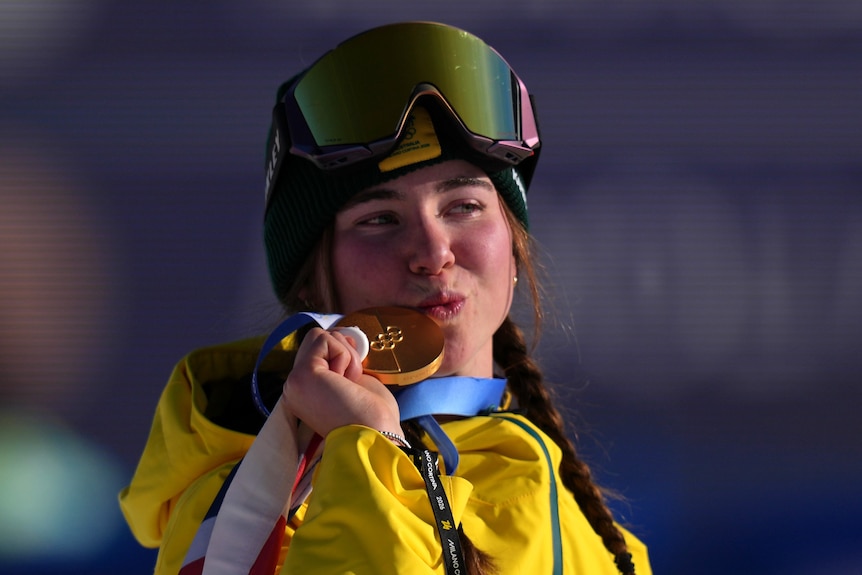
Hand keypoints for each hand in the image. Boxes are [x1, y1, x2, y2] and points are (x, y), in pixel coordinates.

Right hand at [282, 327, 402, 437]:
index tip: (354, 375)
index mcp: (306, 393)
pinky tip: (346, 380)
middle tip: (352, 381)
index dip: (340, 354)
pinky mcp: (302, 374)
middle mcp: (295, 387)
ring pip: (319, 336)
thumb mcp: (356, 383)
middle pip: (316, 341)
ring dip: (344, 353)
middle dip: (343, 351)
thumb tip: (343, 336)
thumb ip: (342, 364)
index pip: (316, 354)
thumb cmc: (373, 418)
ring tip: (349, 382)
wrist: (377, 438)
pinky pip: (324, 340)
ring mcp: (295, 381)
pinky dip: (344, 354)